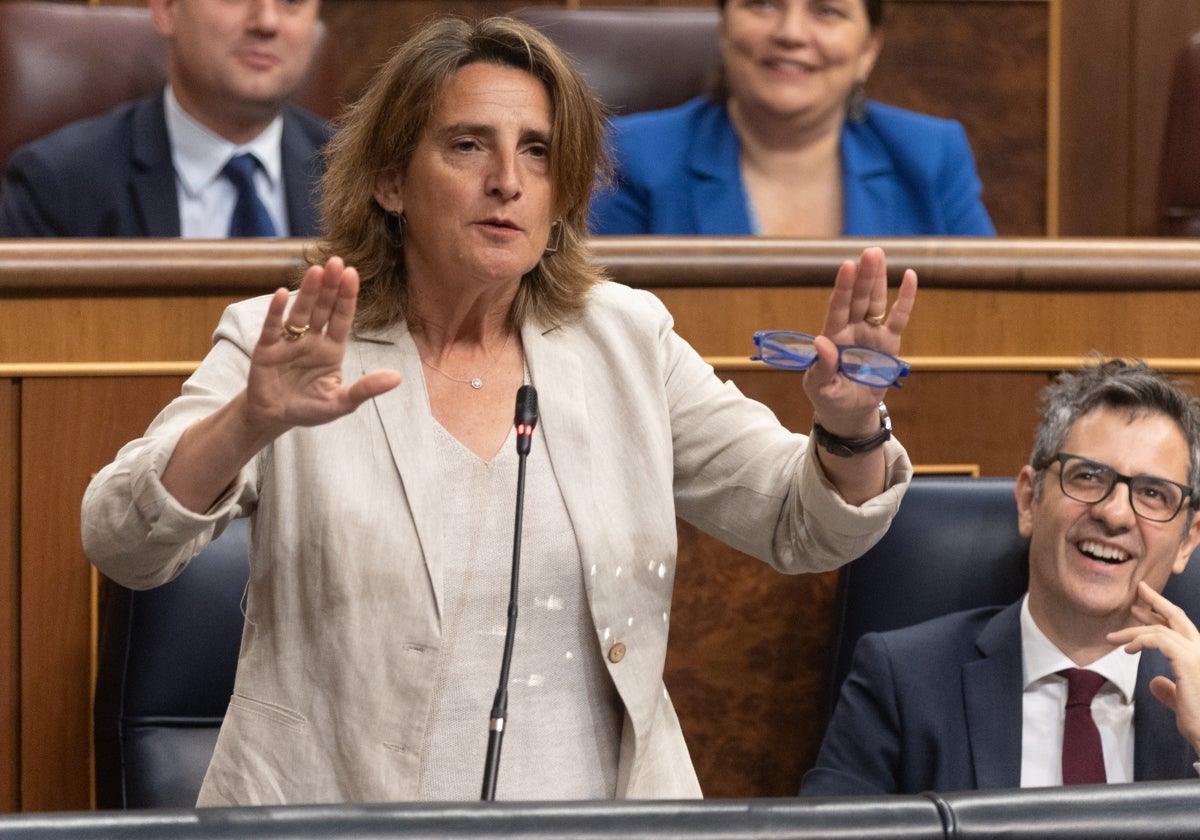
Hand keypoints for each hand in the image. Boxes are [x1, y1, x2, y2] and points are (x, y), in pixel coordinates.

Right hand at [244, 257, 401, 438]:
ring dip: (308, 292)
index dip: (347, 297)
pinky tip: (282, 294)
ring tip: (316, 271)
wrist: (274, 418)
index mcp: (332, 349)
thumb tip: (397, 378)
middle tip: (337, 261)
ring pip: (301, 312)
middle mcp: (312, 340)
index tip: (352, 274)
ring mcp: (289, 341)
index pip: (342, 318)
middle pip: (323, 308)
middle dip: (330, 286)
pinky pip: (272, 327)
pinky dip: (276, 311)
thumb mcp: (340, 403)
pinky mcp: (267, 348)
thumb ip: (366, 389)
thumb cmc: (310, 409)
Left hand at [803, 247, 917, 435]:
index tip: (846, 266)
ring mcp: (870, 333)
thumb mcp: (820, 386)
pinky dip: (905, 298)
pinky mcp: (889, 342)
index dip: (842, 288)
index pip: (837, 308)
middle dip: (863, 275)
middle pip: (857, 298)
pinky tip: (909, 276)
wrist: (849, 412)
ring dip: (877, 279)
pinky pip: (898, 317)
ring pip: (875, 301)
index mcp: (832, 336)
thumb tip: (821, 341)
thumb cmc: (829, 397)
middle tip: (870, 252)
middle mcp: (851, 329)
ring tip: (879, 255)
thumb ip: (822, 365)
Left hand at [1107, 581, 1199, 752]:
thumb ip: (1169, 690)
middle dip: (1156, 601)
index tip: (1142, 605)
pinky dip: (1140, 640)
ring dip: (1134, 630)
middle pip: (1177, 617)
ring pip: (1161, 629)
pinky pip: (1159, 640)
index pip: (1181, 628)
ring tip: (1113, 636)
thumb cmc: (1199, 722)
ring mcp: (1197, 654)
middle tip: (1138, 591)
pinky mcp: (1189, 661)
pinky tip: (1128, 649)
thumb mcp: (1181, 703)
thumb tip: (1154, 682)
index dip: (1162, 613)